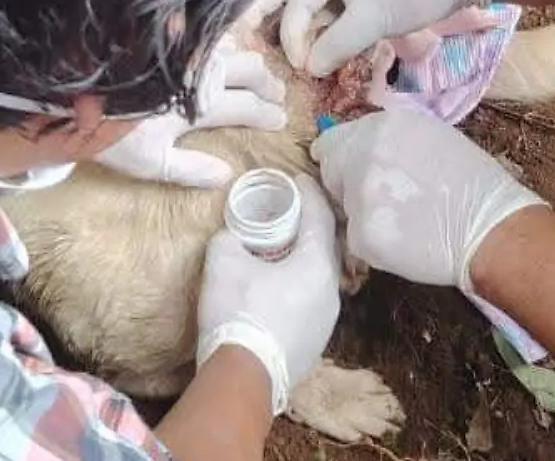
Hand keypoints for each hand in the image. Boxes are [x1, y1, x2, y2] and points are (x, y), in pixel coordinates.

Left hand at [93, 35, 286, 187]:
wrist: (75, 90)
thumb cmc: (110, 130)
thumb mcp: (150, 162)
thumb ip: (190, 169)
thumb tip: (225, 175)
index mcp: (199, 104)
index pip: (245, 107)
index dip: (265, 114)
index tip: (281, 119)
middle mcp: (200, 71)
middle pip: (248, 71)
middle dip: (267, 83)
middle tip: (278, 93)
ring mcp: (185, 49)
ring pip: (231, 47)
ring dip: (248, 60)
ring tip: (255, 69)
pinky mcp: (167, 34)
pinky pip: (206, 31)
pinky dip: (222, 40)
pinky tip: (221, 44)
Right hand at [196, 175, 341, 415]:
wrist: (242, 376)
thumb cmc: (238, 311)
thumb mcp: (223, 260)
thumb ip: (230, 238)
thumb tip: (234, 237)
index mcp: (317, 265)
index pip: (320, 217)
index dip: (309, 193)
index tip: (299, 178)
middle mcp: (331, 292)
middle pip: (325, 247)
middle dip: (309, 226)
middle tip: (290, 212)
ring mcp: (327, 321)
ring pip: (319, 278)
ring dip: (303, 261)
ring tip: (282, 250)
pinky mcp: (315, 344)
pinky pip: (310, 303)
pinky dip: (298, 287)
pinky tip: (279, 289)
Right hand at [281, 0, 490, 75]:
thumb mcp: (371, 23)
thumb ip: (335, 46)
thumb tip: (310, 68)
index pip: (297, 3)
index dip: (295, 39)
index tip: (302, 69)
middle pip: (303, 4)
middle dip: (305, 37)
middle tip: (309, 67)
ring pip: (320, 8)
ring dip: (322, 35)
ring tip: (326, 60)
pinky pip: (337, 8)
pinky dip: (338, 29)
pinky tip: (344, 47)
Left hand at [311, 109, 548, 361]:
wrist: (490, 227)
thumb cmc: (472, 182)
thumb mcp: (429, 137)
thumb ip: (388, 139)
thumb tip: (358, 147)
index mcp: (382, 126)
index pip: (333, 140)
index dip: (342, 158)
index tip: (349, 171)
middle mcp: (364, 154)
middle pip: (330, 172)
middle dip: (346, 185)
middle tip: (381, 200)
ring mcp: (359, 195)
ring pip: (342, 206)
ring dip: (360, 213)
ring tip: (401, 220)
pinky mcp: (362, 233)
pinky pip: (353, 237)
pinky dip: (371, 241)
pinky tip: (401, 240)